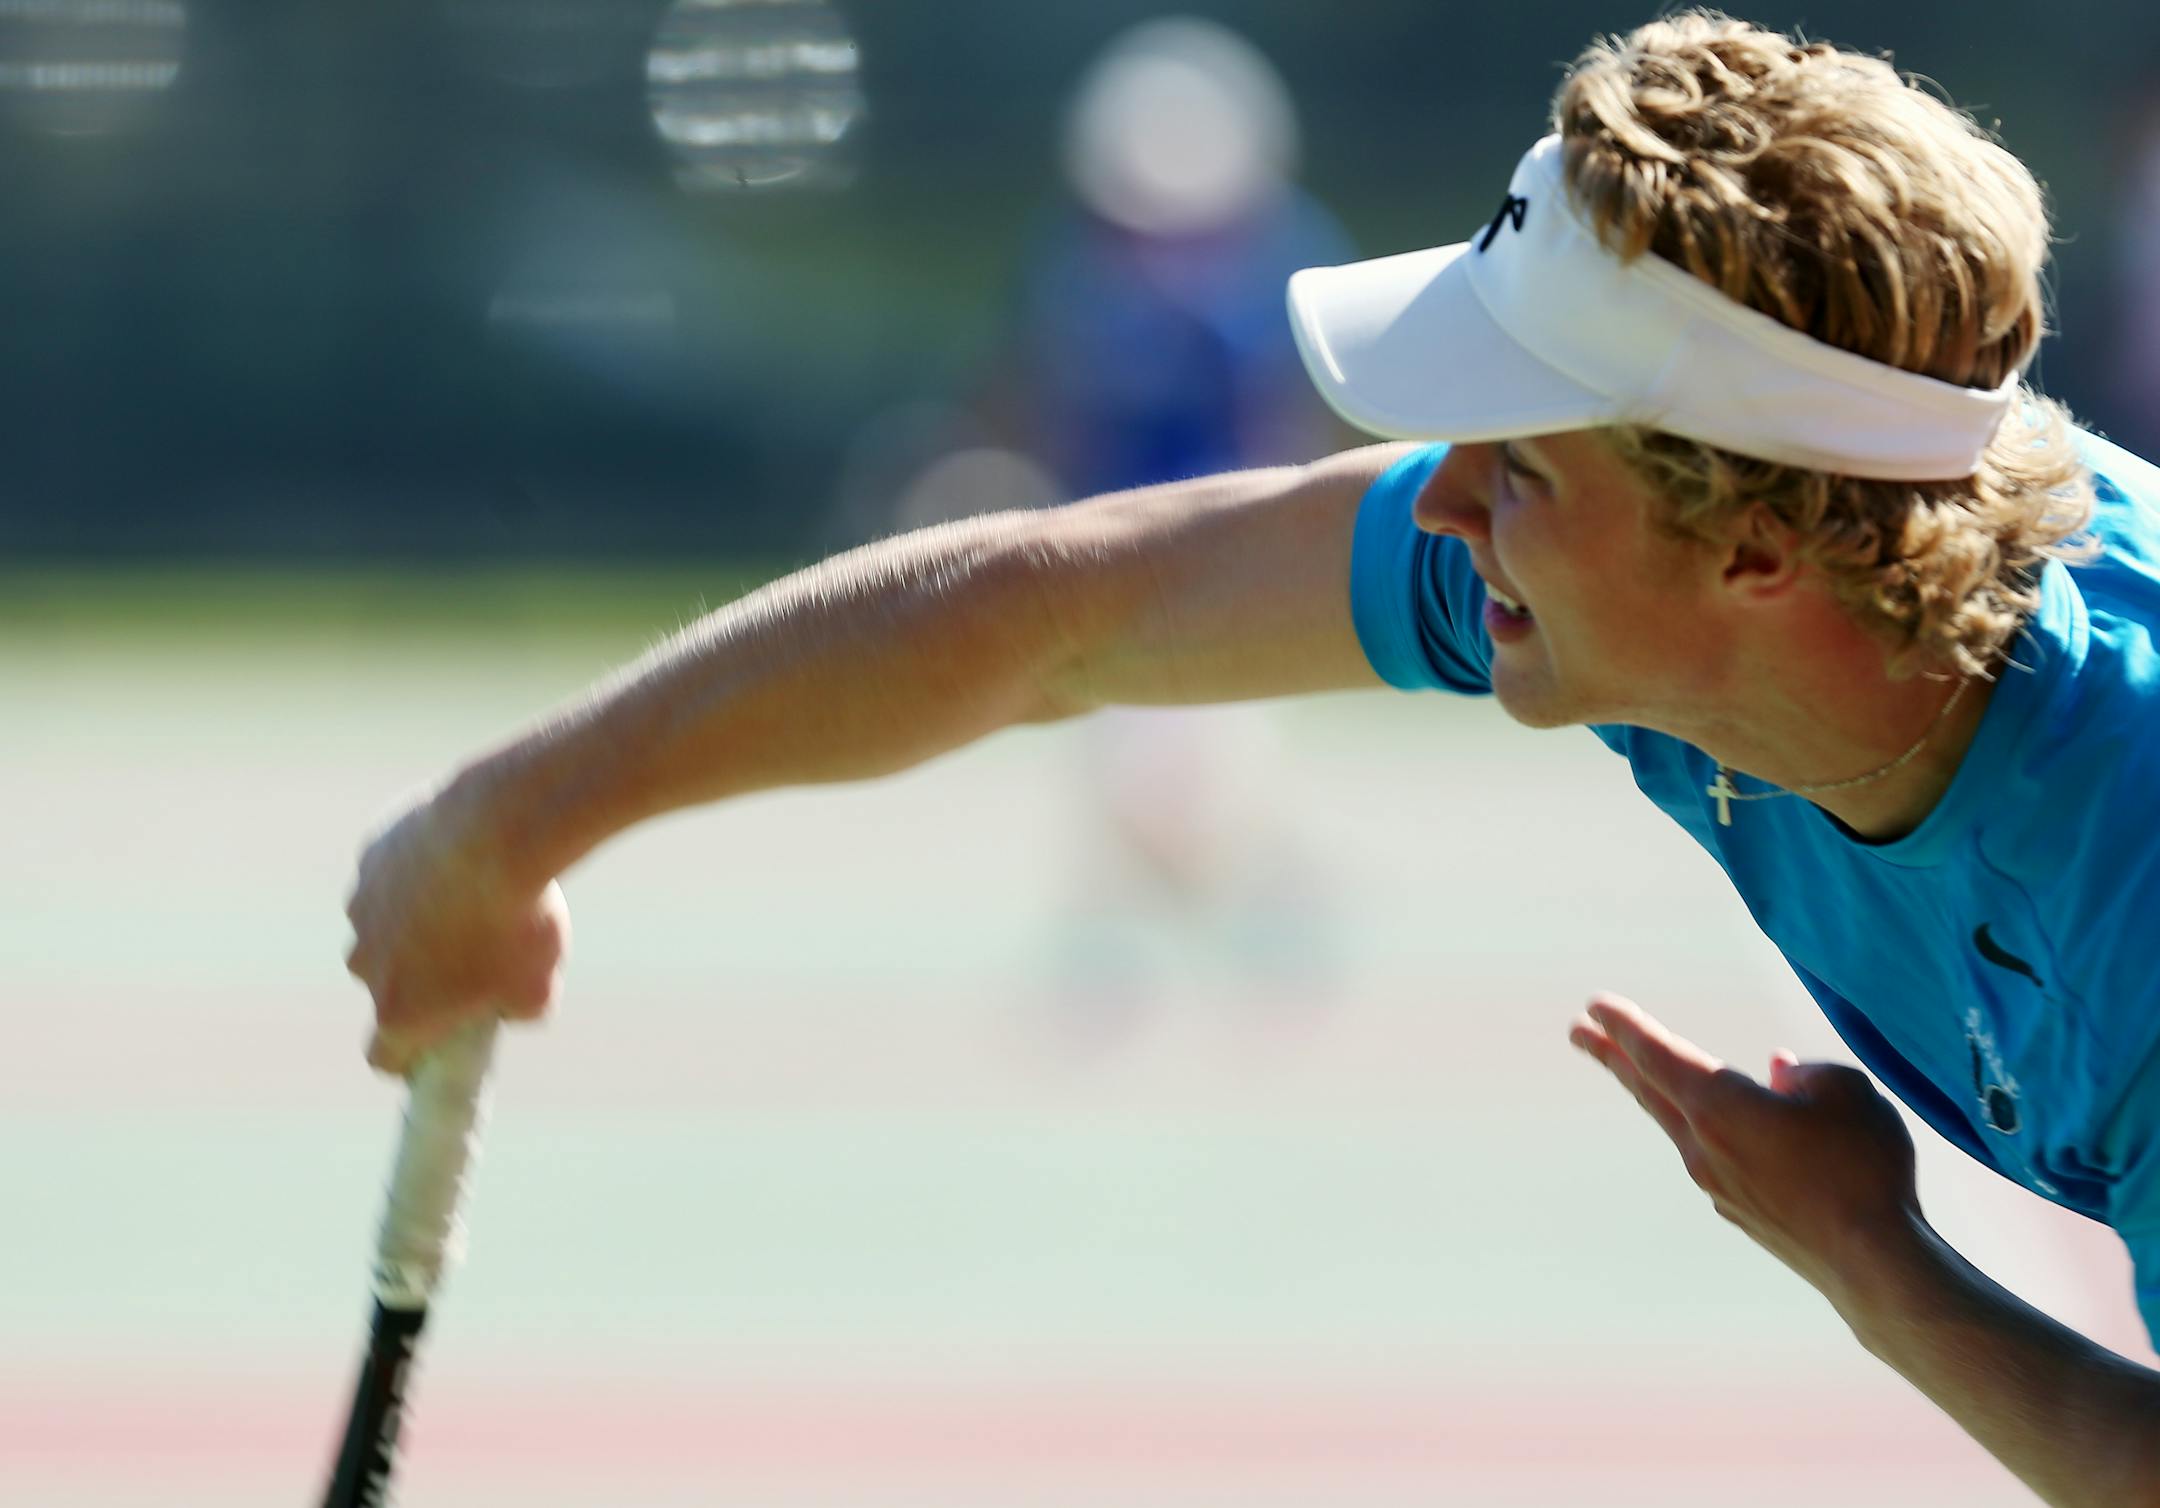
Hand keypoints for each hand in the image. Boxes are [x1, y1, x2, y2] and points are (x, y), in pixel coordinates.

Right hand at [344, 783, 569, 1075]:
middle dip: (415, 976)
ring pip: (381, 923)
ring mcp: (362, 906)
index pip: (383, 1055)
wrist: (498, 832)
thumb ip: (519, 1011)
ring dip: (410, 918)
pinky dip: (414, 869)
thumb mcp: (540, 987)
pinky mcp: (370, 856)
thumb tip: (510, 1007)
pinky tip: (457, 854)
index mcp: (400, 1009)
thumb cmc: (518, 919)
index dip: (408, 1057)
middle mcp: (365, 962)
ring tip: (467, 895)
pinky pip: (389, 871)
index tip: (433, 1045)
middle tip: (466, 956)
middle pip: (381, 983)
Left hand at [1569, 993, 1921, 1311]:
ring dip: (1655, 1092)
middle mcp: (1703, 1145)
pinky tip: (1732, 1128)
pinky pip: (1714, 1155)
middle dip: (1611, 1055)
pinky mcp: (1738, 1211)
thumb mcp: (1845, 1093)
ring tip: (1642, 1070)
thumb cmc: (1862, 1167)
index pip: (1657, 1053)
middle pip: (1647, 1089)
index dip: (1625, 1025)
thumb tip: (1779, 1074)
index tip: (1595, 1006)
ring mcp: (1715, 1183)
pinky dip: (1709, 1129)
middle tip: (1577, 1031)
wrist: (1870, 1263)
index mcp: (1719, 1106)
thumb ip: (1806, 1073)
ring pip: (1676, 1124)